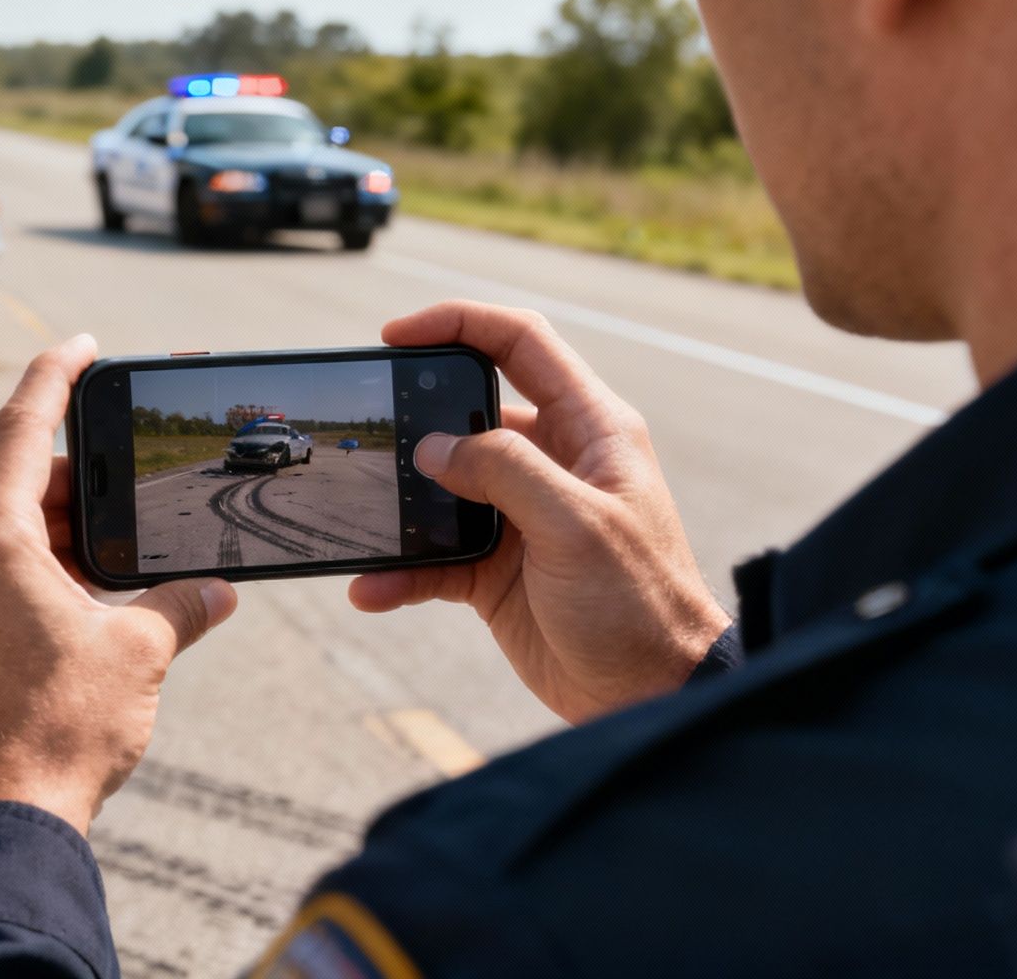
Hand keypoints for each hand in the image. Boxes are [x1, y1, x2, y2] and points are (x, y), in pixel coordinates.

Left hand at [0, 335, 237, 834]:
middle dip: (77, 494)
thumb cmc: (56, 734)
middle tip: (133, 504)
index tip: (82, 347)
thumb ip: (180, 607)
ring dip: (56, 551)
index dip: (55, 376)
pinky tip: (74, 625)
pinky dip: (27, 590)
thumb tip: (216, 594)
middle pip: (14, 495)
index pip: (20, 428)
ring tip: (116, 581)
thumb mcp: (138, 655)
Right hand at [351, 302, 731, 722]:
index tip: (395, 333)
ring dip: (400, 503)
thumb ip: (505, 472)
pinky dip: (401, 571)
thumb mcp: (578, 525)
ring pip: (442, 486)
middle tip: (370, 430)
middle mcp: (554, 462)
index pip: (521, 344)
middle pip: (468, 413)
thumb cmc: (641, 604)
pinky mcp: (497, 569)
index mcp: (590, 429)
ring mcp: (521, 516)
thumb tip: (434, 448)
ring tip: (363, 518)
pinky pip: (434, 557)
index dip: (459, 323)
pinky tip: (373, 587)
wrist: (653, 694)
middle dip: (415, 418)